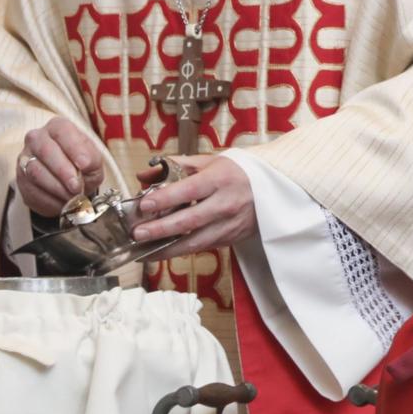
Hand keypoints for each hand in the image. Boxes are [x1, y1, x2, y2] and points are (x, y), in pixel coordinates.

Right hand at [15, 118, 105, 216]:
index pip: (62, 131)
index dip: (74, 148)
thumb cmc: (82, 166)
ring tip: (72, 197)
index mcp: (57, 127)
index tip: (84, 165)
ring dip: (56, 188)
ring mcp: (25, 159)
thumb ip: (91, 159)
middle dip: (63, 171)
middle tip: (77, 187)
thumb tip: (84, 163)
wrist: (69, 183)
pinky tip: (62, 203)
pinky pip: (31, 190)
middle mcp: (37, 139)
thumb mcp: (94, 160)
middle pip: (45, 151)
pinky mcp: (20, 180)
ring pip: (35, 172)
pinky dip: (48, 200)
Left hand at [129, 153, 255, 259]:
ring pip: (196, 242)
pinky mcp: (231, 238)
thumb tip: (146, 174)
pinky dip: (182, 251)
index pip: (189, 190)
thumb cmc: (238, 172)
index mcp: (220, 179)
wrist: (274, 188)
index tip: (144, 204)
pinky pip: (203, 247)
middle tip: (138, 233)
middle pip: (190, 221)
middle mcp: (226, 203)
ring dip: (168, 249)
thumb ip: (176, 166)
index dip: (165, 198)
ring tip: (145, 251)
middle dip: (161, 229)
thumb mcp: (210, 161)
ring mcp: (230, 225)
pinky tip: (164, 252)